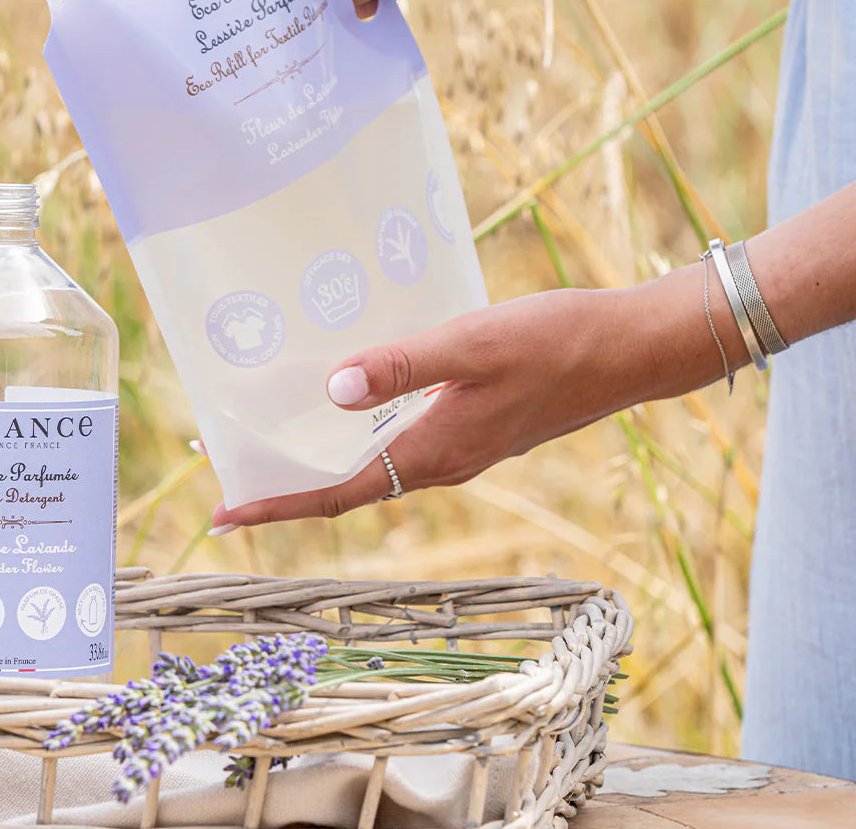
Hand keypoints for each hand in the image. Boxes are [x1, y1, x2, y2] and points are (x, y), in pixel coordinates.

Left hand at [208, 269, 739, 529]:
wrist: (632, 349)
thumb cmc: (557, 342)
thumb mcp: (472, 344)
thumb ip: (403, 366)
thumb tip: (333, 388)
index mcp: (435, 452)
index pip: (339, 492)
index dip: (279, 504)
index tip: (224, 513)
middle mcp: (444, 461)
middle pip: (350, 484)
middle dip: (292, 483)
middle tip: (238, 466)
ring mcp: (464, 446)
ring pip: (378, 463)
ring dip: (327, 456)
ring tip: (280, 431)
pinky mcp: (480, 426)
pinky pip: (406, 439)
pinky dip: (367, 430)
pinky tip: (357, 395)